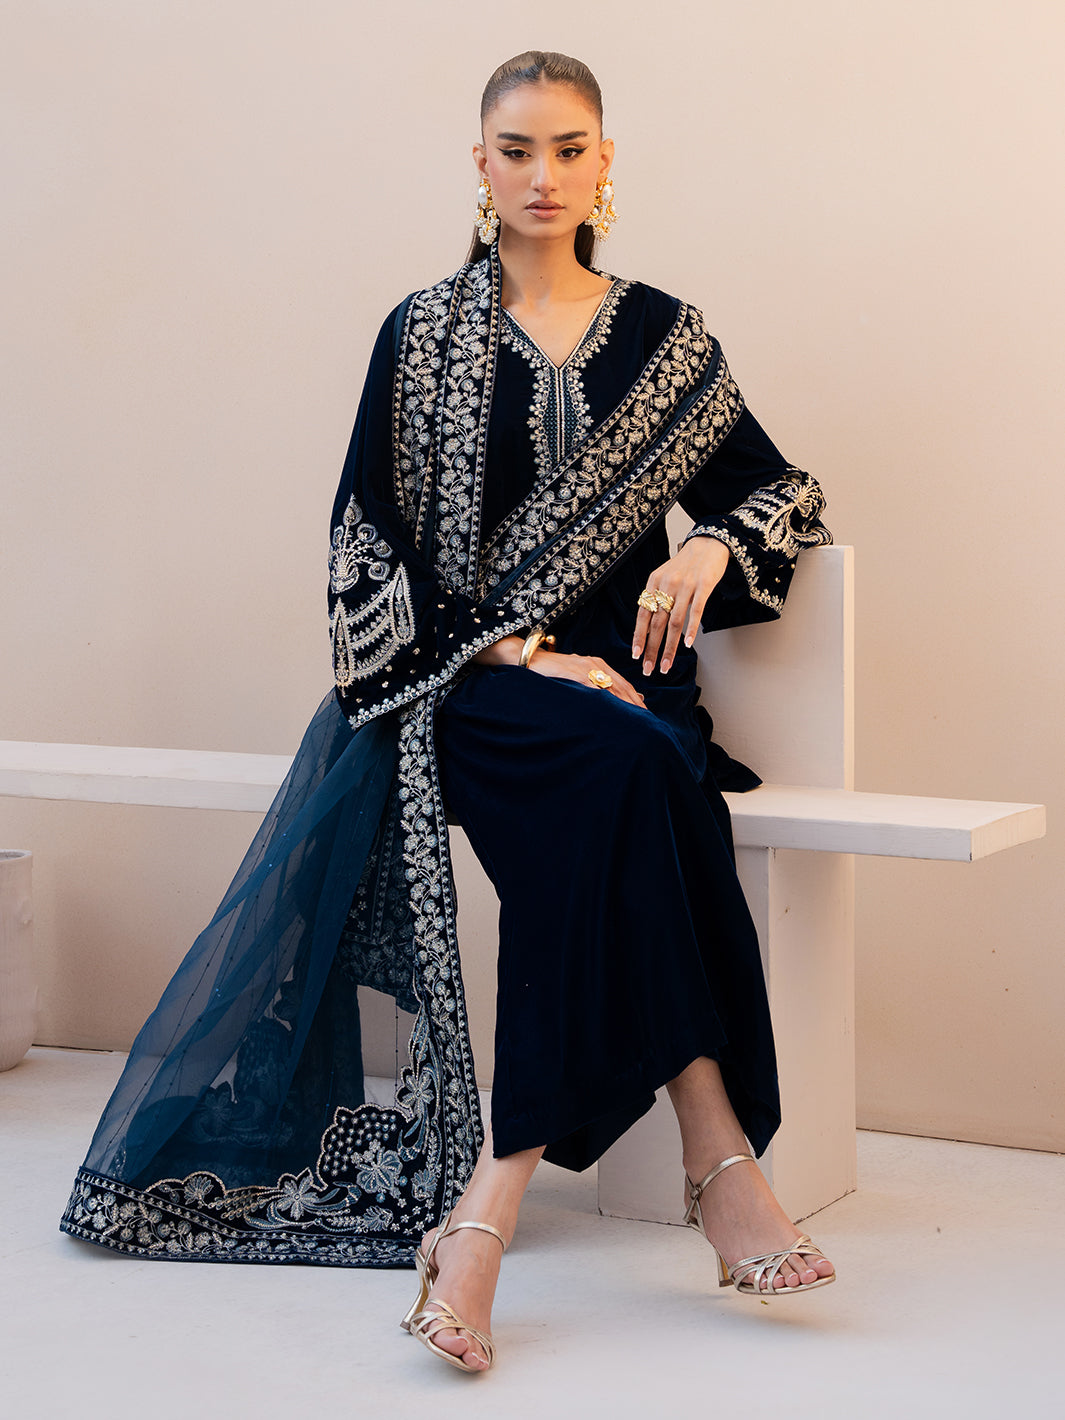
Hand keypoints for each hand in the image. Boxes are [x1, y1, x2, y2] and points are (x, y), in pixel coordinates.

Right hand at [471, 635, 645, 707]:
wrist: (529, 658)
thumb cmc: (551, 670)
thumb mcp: (575, 676)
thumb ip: (593, 685)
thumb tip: (611, 699)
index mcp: (598, 665)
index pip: (623, 685)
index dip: (635, 700)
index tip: (646, 715)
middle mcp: (596, 664)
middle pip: (623, 687)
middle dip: (637, 705)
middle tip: (649, 723)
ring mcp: (586, 668)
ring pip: (613, 689)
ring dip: (627, 705)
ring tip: (638, 721)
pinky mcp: (576, 673)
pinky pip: (596, 689)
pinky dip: (608, 701)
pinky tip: (616, 712)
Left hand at [631, 536, 729, 675]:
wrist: (708, 543)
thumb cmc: (686, 564)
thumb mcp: (665, 577)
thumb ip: (656, 597)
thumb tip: (647, 626)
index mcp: (654, 583)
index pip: (643, 614)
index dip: (639, 636)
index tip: (636, 656)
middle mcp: (667, 584)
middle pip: (656, 623)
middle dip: (651, 649)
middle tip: (648, 668)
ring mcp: (686, 585)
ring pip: (674, 621)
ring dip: (670, 647)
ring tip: (666, 665)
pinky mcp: (704, 585)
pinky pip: (696, 610)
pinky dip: (691, 629)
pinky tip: (689, 644)